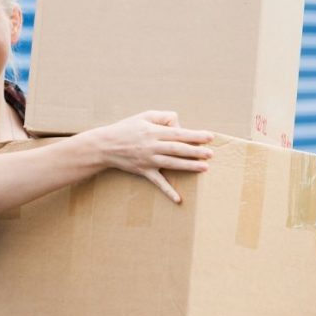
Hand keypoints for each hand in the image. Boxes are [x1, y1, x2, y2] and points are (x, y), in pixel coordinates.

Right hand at [86, 110, 213, 202]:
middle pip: (177, 149)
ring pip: (171, 164)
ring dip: (188, 166)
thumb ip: (164, 117)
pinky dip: (168, 191)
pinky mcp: (143, 171)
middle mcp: (151, 146)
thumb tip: (180, 125)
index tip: (210, 137)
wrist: (105, 145)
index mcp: (153, 131)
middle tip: (211, 154)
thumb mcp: (144, 116)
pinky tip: (179, 199)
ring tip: (205, 167)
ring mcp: (147, 160)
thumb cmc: (127, 128)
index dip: (195, 135)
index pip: (178, 133)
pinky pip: (157, 182)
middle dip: (195, 151)